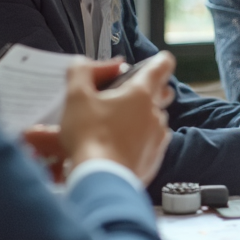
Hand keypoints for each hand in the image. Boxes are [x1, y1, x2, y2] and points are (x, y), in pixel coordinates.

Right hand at [60, 53, 175, 184]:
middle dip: (151, 89)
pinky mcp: (156, 157)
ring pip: (156, 118)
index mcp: (141, 93)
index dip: (160, 60)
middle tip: (128, 94)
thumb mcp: (76, 97)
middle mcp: (155, 113)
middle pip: (163, 92)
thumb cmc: (89, 136)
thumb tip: (85, 63)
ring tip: (118, 123)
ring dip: (143, 117)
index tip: (156, 62)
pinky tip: (122, 143)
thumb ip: (81, 71)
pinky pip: (153, 140)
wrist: (101, 179)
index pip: (162, 66)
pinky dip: (141, 139)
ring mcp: (158, 136)